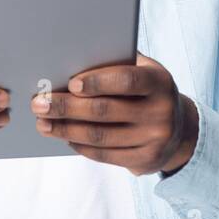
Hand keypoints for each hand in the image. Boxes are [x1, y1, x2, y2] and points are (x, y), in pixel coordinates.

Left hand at [31, 53, 198, 174]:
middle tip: (39, 103)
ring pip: (100, 136)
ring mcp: (154, 140)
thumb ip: (116, 64)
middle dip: (67, 107)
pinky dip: (80, 145)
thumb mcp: (143, 71)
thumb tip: (71, 58)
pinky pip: (105, 154)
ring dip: (65, 129)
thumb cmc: (147, 90)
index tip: (70, 83)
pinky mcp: (145, 161)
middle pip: (105, 111)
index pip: (126, 80)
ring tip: (43, 122)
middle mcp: (161, 112)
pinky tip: (63, 136)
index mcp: (159, 82)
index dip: (98, 82)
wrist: (179, 130)